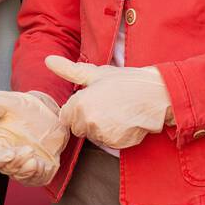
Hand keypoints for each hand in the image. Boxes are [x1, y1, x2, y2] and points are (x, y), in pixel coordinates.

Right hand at [0, 89, 68, 186]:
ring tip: (35, 160)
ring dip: (27, 171)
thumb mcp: (1, 101)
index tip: (10, 154)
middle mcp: (8, 157)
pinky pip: (38, 178)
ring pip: (22, 176)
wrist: (44, 108)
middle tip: (29, 149)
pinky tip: (43, 164)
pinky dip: (40, 174)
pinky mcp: (39, 169)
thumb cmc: (17, 105)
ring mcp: (23, 165)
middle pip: (8, 168)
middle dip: (17, 162)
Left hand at [43, 57, 172, 150]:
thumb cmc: (125, 81)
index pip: (66, 117)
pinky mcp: (116, 144)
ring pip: (93, 136)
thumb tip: (48, 60)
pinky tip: (124, 122)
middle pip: (78, 128)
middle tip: (106, 105)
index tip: (92, 101)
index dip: (77, 109)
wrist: (156, 94)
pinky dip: (114, 135)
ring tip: (116, 112)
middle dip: (87, 119)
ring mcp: (102, 134)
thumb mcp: (96, 74)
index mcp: (79, 104)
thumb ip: (69, 70)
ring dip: (101, 128)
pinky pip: (107, 142)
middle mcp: (88, 121)